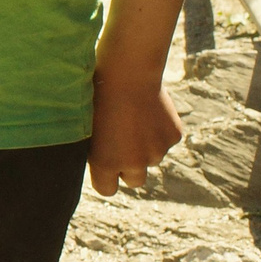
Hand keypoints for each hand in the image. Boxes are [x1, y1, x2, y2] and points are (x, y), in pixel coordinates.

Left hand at [89, 68, 183, 195]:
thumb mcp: (86, 125)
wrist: (127, 71)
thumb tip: (99, 164)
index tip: (104, 166)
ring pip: (152, 157)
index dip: (105, 178)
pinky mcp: (173, 137)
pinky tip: (148, 110)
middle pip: (134, 180)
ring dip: (145, 145)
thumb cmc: (97, 94)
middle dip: (128, 167)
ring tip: (133, 117)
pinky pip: (165, 140)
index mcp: (106, 162)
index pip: (107, 190)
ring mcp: (157, 150)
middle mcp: (134, 162)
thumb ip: (96, 150)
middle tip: (121, 144)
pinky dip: (159, 130)